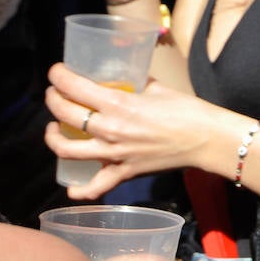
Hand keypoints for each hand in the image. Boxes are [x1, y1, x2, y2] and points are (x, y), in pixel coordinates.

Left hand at [44, 63, 217, 198]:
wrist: (207, 139)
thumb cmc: (188, 110)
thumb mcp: (158, 88)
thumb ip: (136, 84)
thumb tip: (125, 79)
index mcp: (120, 105)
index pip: (76, 88)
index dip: (59, 77)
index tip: (55, 71)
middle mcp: (110, 130)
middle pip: (65, 115)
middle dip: (52, 99)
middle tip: (53, 92)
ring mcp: (114, 155)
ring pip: (67, 150)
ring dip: (52, 137)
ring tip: (53, 128)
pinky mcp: (124, 172)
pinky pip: (94, 186)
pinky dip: (78, 189)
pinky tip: (71, 184)